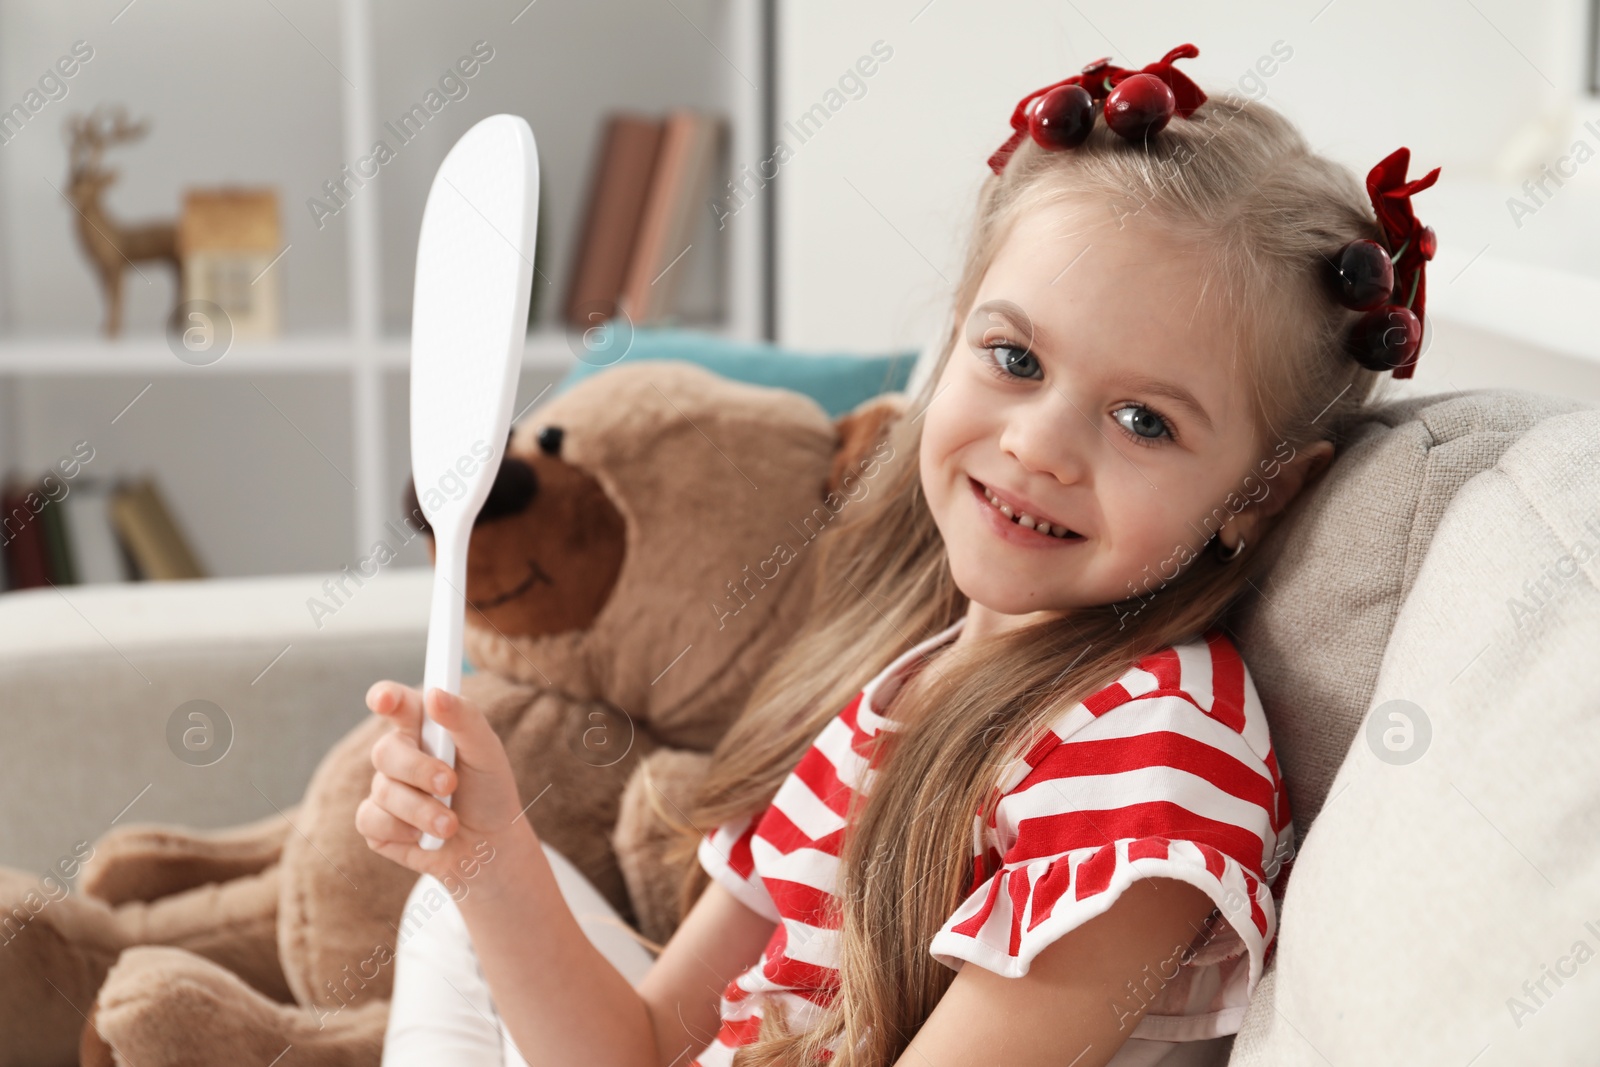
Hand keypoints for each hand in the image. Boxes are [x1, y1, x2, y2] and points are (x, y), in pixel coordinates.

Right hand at [356, 681, 530, 886]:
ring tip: (451, 824)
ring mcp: (384, 787)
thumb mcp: (487, 752)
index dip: (385, 697)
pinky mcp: (374, 822)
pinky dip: (403, 831)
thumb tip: (435, 695)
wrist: (488, 847)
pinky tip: (424, 837)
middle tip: (449, 785)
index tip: (383, 700)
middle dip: (419, 770)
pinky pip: (371, 820)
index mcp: (424, 727)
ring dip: (423, 810)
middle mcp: (400, 754)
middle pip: (386, 751)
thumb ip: (464, 719)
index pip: (397, 703)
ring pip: (384, 791)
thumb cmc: (488, 792)